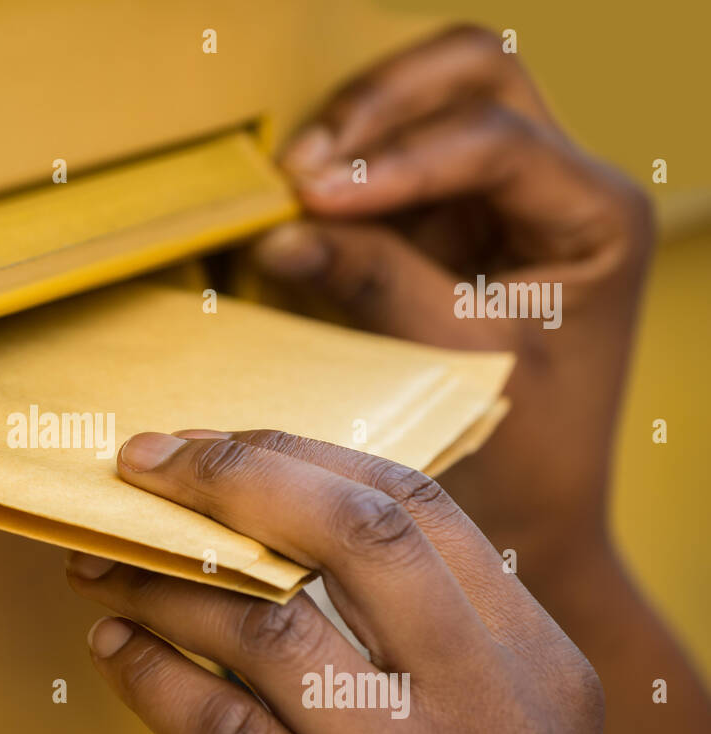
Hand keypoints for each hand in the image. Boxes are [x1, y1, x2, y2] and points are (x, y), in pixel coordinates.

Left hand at [66, 429, 604, 733]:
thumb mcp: (502, 729)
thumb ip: (427, 630)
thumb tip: (273, 511)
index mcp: (541, 666)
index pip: (415, 507)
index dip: (292, 456)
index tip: (202, 443)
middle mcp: (498, 721)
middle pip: (353, 537)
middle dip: (224, 480)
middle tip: (137, 464)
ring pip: (269, 631)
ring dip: (161, 583)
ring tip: (101, 565)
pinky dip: (152, 677)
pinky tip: (115, 651)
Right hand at [252, 24, 654, 563]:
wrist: (533, 514)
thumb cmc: (521, 452)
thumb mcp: (451, 362)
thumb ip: (374, 283)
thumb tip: (282, 234)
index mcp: (595, 215)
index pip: (494, 142)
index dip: (399, 162)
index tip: (315, 195)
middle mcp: (558, 188)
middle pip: (475, 75)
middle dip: (383, 105)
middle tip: (304, 164)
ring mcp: (503, 202)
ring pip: (433, 103)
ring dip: (362, 129)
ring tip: (293, 179)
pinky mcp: (452, 228)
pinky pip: (395, 169)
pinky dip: (349, 177)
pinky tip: (302, 205)